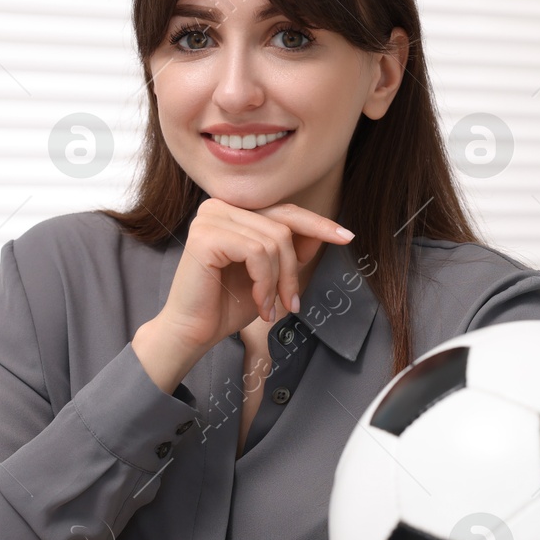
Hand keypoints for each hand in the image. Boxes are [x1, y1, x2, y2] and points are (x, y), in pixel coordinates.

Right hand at [133, 199, 351, 392]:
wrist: (192, 333)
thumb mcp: (269, 275)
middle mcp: (219, 206)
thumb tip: (322, 233)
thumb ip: (290, 252)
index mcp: (233, 211)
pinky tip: (258, 303)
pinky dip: (264, 282)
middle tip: (293, 304)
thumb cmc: (225, 305)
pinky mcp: (205, 235)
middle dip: (293, 269)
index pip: (285, 212)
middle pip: (283, 227)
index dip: (318, 225)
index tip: (347, 237)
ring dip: (278, 281)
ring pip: (273, 241)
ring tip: (269, 307)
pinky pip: (257, 252)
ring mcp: (210, 217)